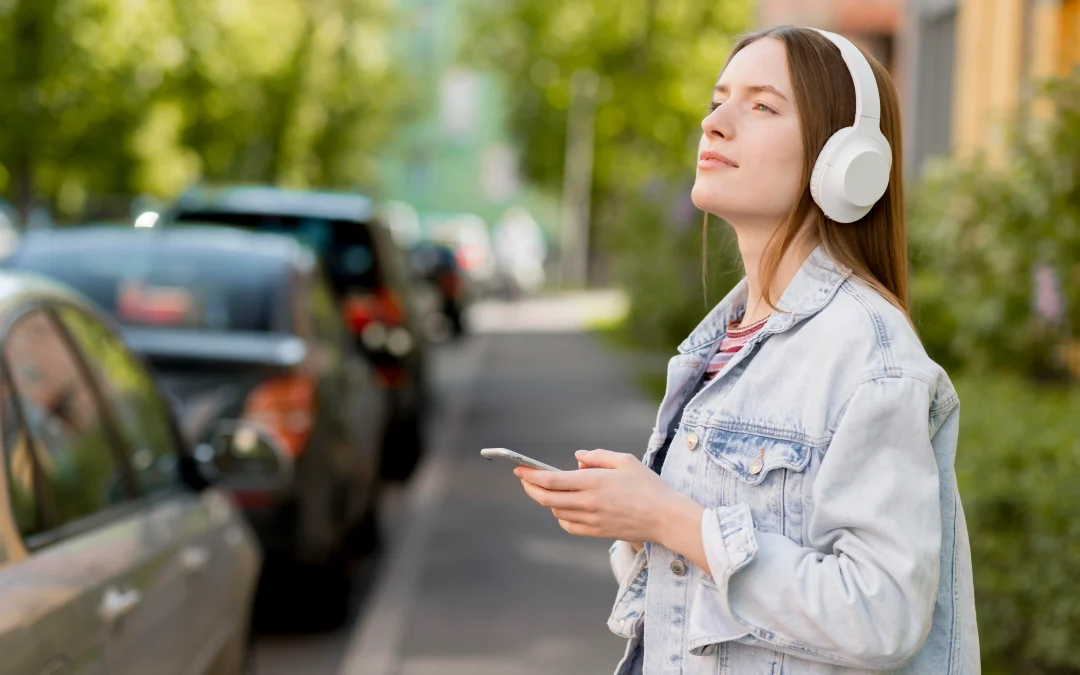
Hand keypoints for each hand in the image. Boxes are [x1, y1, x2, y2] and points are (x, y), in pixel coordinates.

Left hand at [514, 449, 684, 544]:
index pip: (551, 480)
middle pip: (546, 499)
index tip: (519, 470)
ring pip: (557, 512)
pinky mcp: (597, 533)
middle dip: (530, 489)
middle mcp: (589, 502)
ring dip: (548, 501)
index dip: (531, 475)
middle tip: (525, 480)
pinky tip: (565, 508)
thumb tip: (577, 458)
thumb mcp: (625, 461)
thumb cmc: (649, 486)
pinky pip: (569, 526)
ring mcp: (592, 520)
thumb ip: (597, 456)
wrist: (666, 518)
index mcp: (594, 482)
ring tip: (549, 490)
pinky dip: (561, 516)